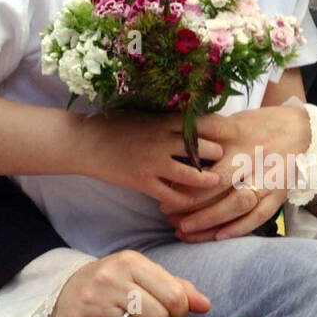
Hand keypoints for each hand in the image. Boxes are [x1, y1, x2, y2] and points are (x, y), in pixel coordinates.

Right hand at [49, 250, 210, 316]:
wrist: (62, 292)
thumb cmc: (112, 284)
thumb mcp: (142, 276)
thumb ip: (177, 287)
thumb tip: (205, 305)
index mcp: (132, 261)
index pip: (174, 293)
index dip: (181, 308)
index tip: (173, 308)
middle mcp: (114, 276)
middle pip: (162, 313)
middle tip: (152, 315)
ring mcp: (99, 297)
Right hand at [80, 111, 224, 204]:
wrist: (85, 142)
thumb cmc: (112, 124)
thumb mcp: (142, 113)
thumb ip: (165, 118)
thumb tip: (188, 119)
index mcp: (163, 121)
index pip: (201, 124)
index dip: (219, 130)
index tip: (231, 135)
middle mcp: (163, 141)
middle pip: (203, 149)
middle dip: (217, 155)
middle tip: (228, 160)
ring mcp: (153, 163)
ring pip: (192, 175)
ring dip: (207, 180)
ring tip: (216, 182)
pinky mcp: (143, 182)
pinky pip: (170, 195)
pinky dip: (183, 200)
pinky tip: (190, 202)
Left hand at [163, 105, 309, 239]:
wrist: (303, 130)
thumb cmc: (261, 125)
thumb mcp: (233, 120)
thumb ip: (207, 131)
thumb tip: (175, 141)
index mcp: (238, 136)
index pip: (206, 158)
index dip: (183, 178)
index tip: (164, 190)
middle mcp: (253, 157)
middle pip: (219, 185)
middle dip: (190, 204)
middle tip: (167, 215)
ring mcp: (269, 177)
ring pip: (237, 204)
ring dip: (210, 221)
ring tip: (184, 231)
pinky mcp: (280, 194)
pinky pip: (259, 216)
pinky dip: (238, 228)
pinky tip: (216, 237)